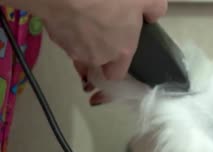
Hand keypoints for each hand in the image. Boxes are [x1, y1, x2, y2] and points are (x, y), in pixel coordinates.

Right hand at [39, 0, 167, 79]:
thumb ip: (153, 10)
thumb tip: (152, 16)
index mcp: (122, 51)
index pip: (117, 75)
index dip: (116, 68)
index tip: (117, 57)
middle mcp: (98, 56)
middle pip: (96, 65)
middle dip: (97, 56)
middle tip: (99, 35)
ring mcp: (73, 48)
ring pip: (78, 53)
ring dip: (81, 42)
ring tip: (83, 21)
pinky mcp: (54, 36)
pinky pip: (63, 38)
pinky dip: (66, 29)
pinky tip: (70, 13)